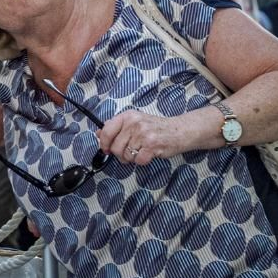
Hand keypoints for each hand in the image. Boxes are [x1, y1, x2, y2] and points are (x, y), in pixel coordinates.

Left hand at [97, 108, 213, 163]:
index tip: (106, 149)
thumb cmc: (156, 127)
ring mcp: (143, 134)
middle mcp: (134, 123)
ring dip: (133, 158)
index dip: (103, 143)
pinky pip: (138, 161)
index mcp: (128, 116)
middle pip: (115, 147)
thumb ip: (116, 127)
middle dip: (121, 154)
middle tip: (131, 151)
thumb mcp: (135, 121)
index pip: (106, 131)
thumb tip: (98, 133)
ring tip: (142, 150)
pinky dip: (142, 161)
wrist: (179, 130)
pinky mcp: (152, 146)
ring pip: (126, 156)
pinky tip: (149, 153)